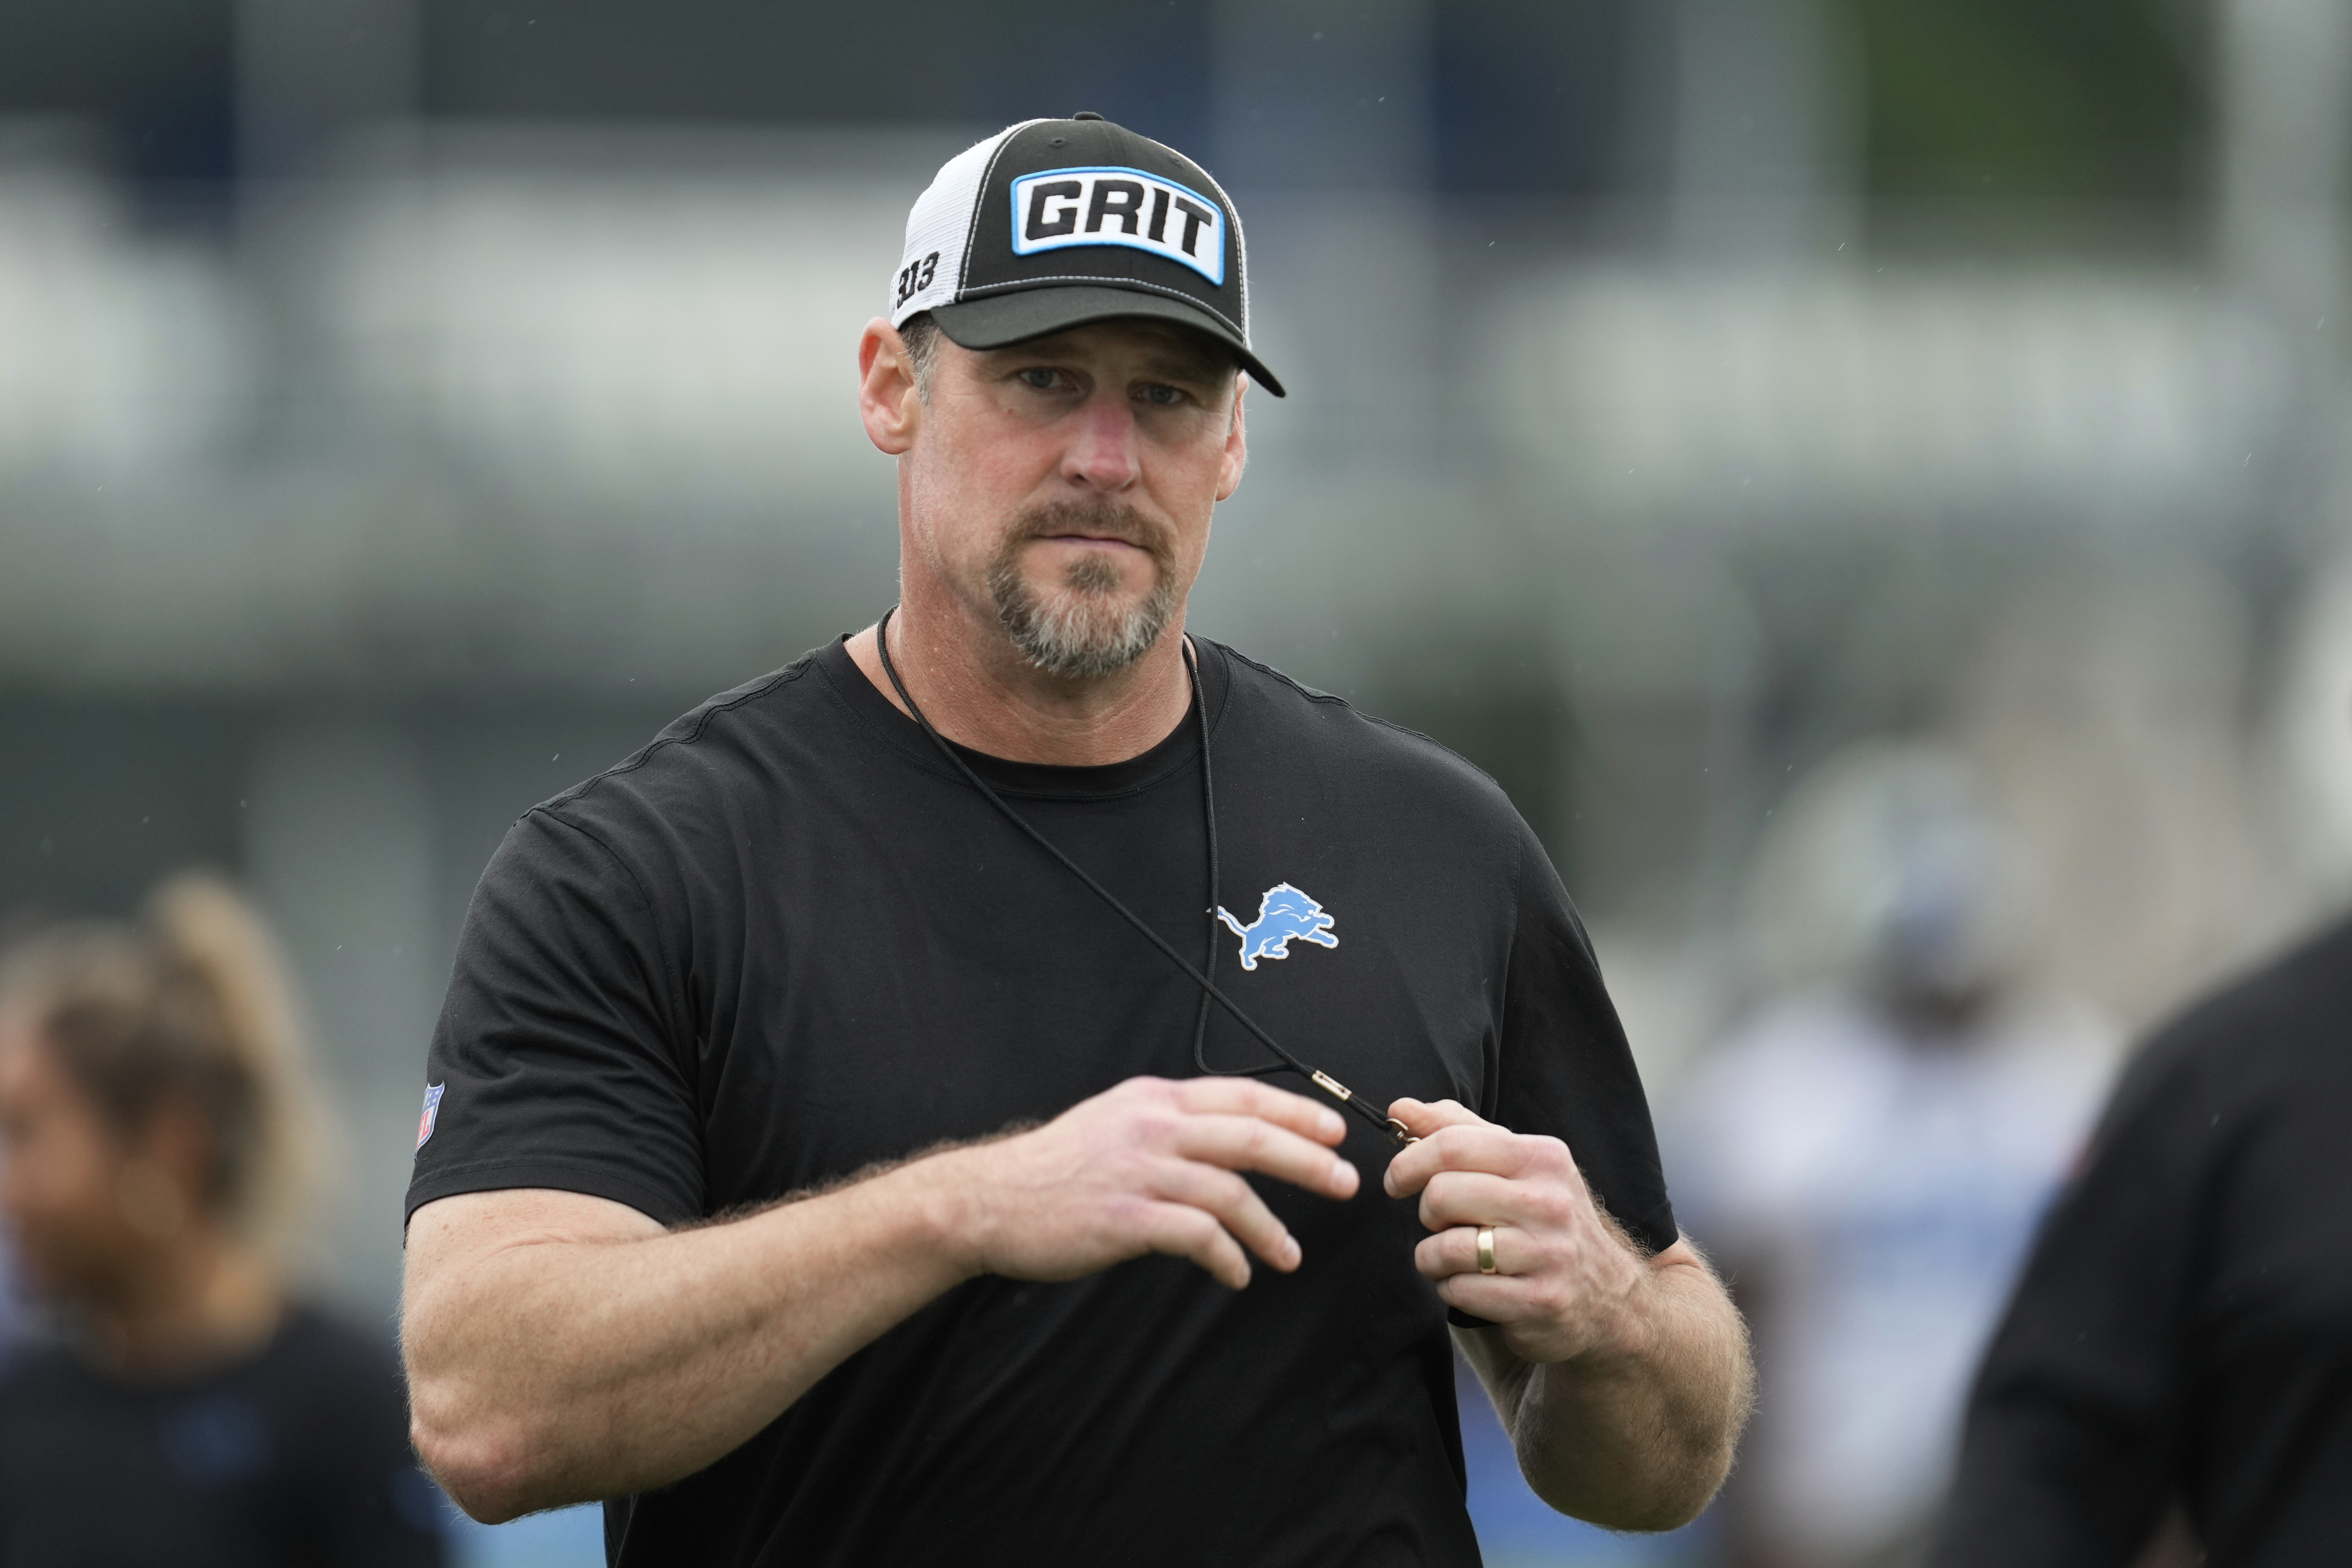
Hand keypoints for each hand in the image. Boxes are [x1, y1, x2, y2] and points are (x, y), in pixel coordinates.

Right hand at [937, 1076, 1359, 1289]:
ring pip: (1230, 1191)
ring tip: (1290, 1256)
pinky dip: (1227, 1257)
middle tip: (1346, 1183)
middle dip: (1308, 1160)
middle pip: (1250, 1136)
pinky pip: (1198, 1237)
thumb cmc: (1056, 1168)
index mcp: (1154, 1098)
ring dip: (1270, 1227)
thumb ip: (1168, 1125)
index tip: (1334, 1131)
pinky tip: (1237, 1274)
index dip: (1295, 1110)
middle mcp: (1153, 1126)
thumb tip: (1224, 1144)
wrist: (989, 1199)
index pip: (1242, 1095)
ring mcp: (1140, 1171)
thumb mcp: (1115, 1121)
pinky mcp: (1126, 1217)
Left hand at [1383, 1097, 1647, 1365]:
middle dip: (1426, 1213)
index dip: (1408, 1162)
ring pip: (1447, 1247)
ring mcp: (1548, 1254)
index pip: (1452, 1144)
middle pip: (1442, 1194)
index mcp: (1541, 1157)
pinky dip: (1450, 1289)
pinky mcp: (1540, 1302)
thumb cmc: (1545, 1220)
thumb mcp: (1515, 1164)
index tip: (1397, 1180)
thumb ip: (1456, 1130)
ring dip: (1433, 1257)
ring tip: (1453, 1259)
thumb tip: (1400, 1107)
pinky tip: (1471, 1285)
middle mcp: (1549, 1202)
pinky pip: (1460, 1290)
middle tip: (1440, 1223)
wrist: (1608, 1298)